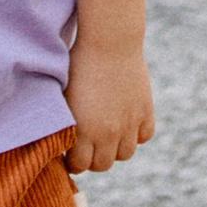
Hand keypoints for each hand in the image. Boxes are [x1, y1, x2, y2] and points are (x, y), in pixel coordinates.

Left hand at [65, 39, 153, 176]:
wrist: (109, 41)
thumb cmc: (78, 63)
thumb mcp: (64, 96)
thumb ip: (65, 123)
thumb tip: (61, 140)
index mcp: (83, 130)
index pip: (80, 165)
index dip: (73, 162)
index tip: (71, 153)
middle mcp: (108, 132)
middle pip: (102, 164)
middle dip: (93, 159)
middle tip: (88, 146)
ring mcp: (129, 123)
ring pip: (125, 154)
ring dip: (115, 149)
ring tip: (107, 136)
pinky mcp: (145, 111)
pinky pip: (144, 136)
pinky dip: (136, 134)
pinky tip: (126, 123)